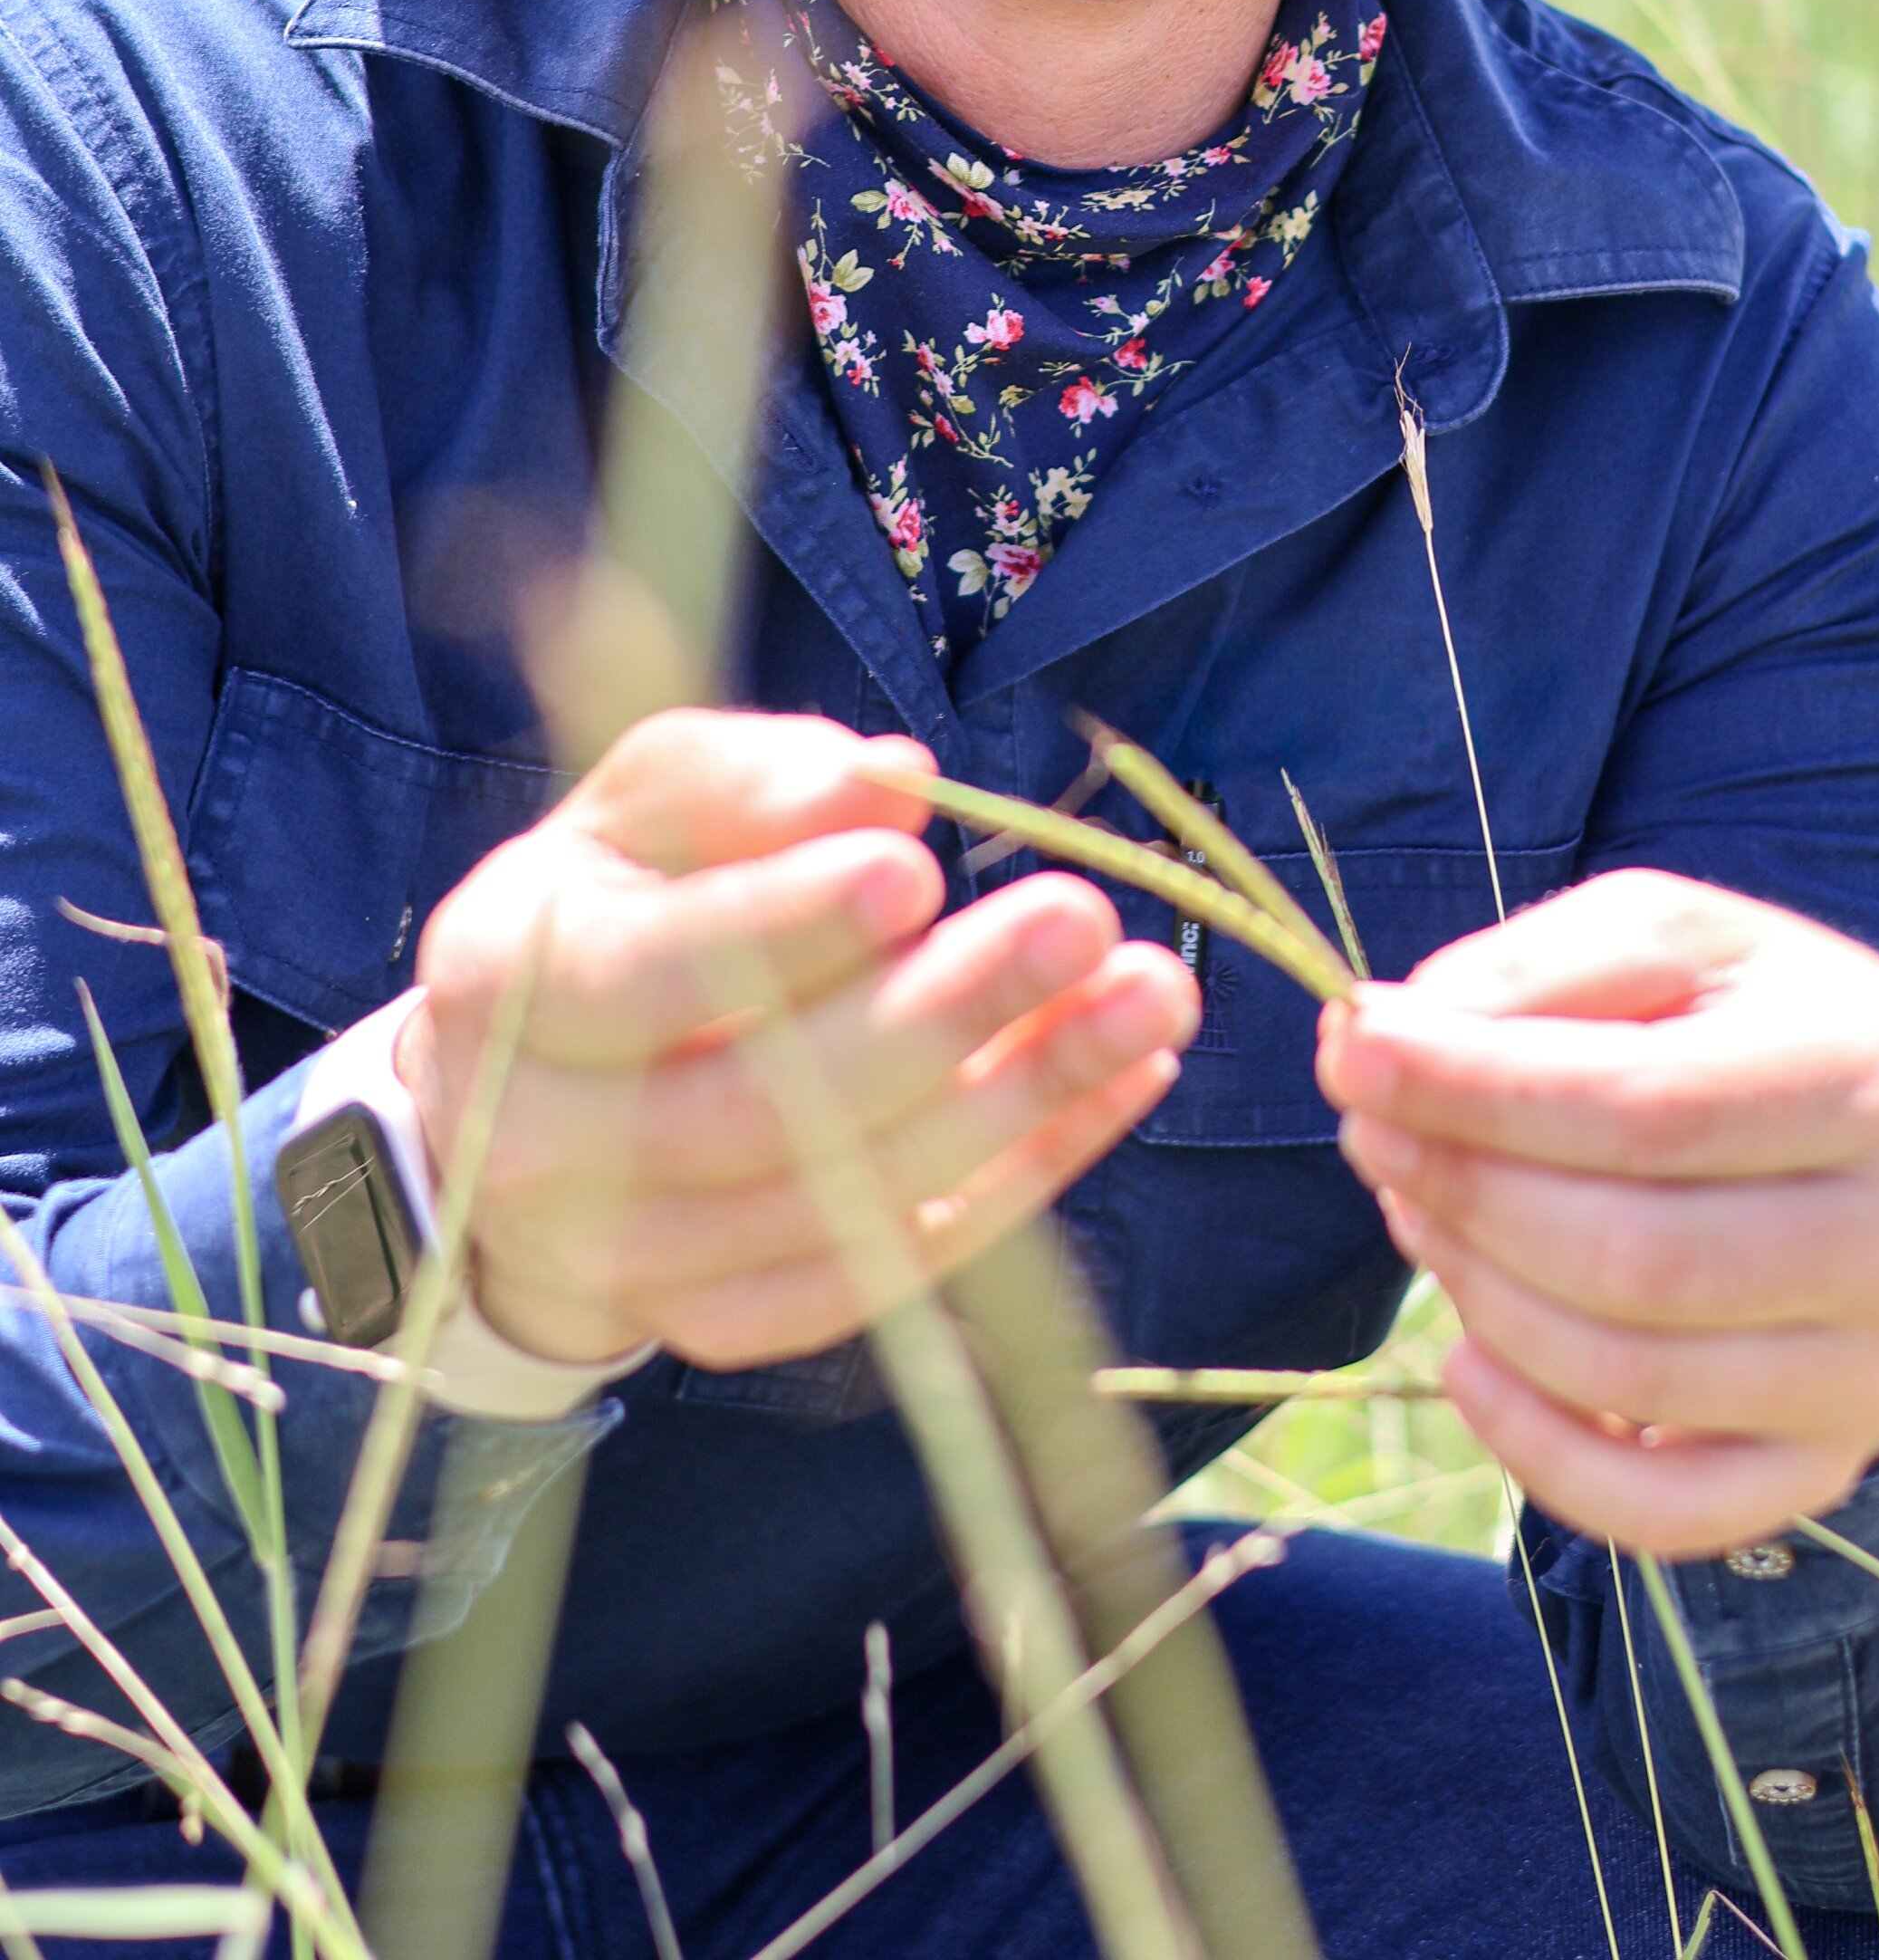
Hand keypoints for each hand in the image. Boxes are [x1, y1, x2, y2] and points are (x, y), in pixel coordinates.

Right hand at [396, 710, 1199, 1367]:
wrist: (527, 1096)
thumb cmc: (621, 901)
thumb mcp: (648, 805)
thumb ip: (746, 779)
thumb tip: (884, 783)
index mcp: (507, 983)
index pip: (645, 973)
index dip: (782, 928)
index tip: (916, 869)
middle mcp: (547, 1145)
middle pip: (762, 1103)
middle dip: (941, 1010)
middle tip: (1079, 919)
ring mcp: (632, 1258)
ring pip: (842, 1198)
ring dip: (1018, 1098)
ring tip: (1147, 998)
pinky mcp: (723, 1322)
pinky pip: (885, 1271)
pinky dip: (1016, 1182)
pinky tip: (1116, 1085)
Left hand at [1316, 868, 1878, 1555]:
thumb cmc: (1766, 1028)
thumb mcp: (1680, 941)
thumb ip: (1541, 968)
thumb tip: (1392, 1035)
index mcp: (1867, 1077)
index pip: (1645, 1107)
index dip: (1475, 1088)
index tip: (1351, 1049)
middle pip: (1629, 1255)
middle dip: (1462, 1191)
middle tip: (1370, 1130)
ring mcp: (1864, 1378)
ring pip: (1625, 1375)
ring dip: (1475, 1292)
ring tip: (1414, 1206)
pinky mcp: (1818, 1471)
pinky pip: (1657, 1510)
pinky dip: (1534, 1453)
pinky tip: (1467, 1360)